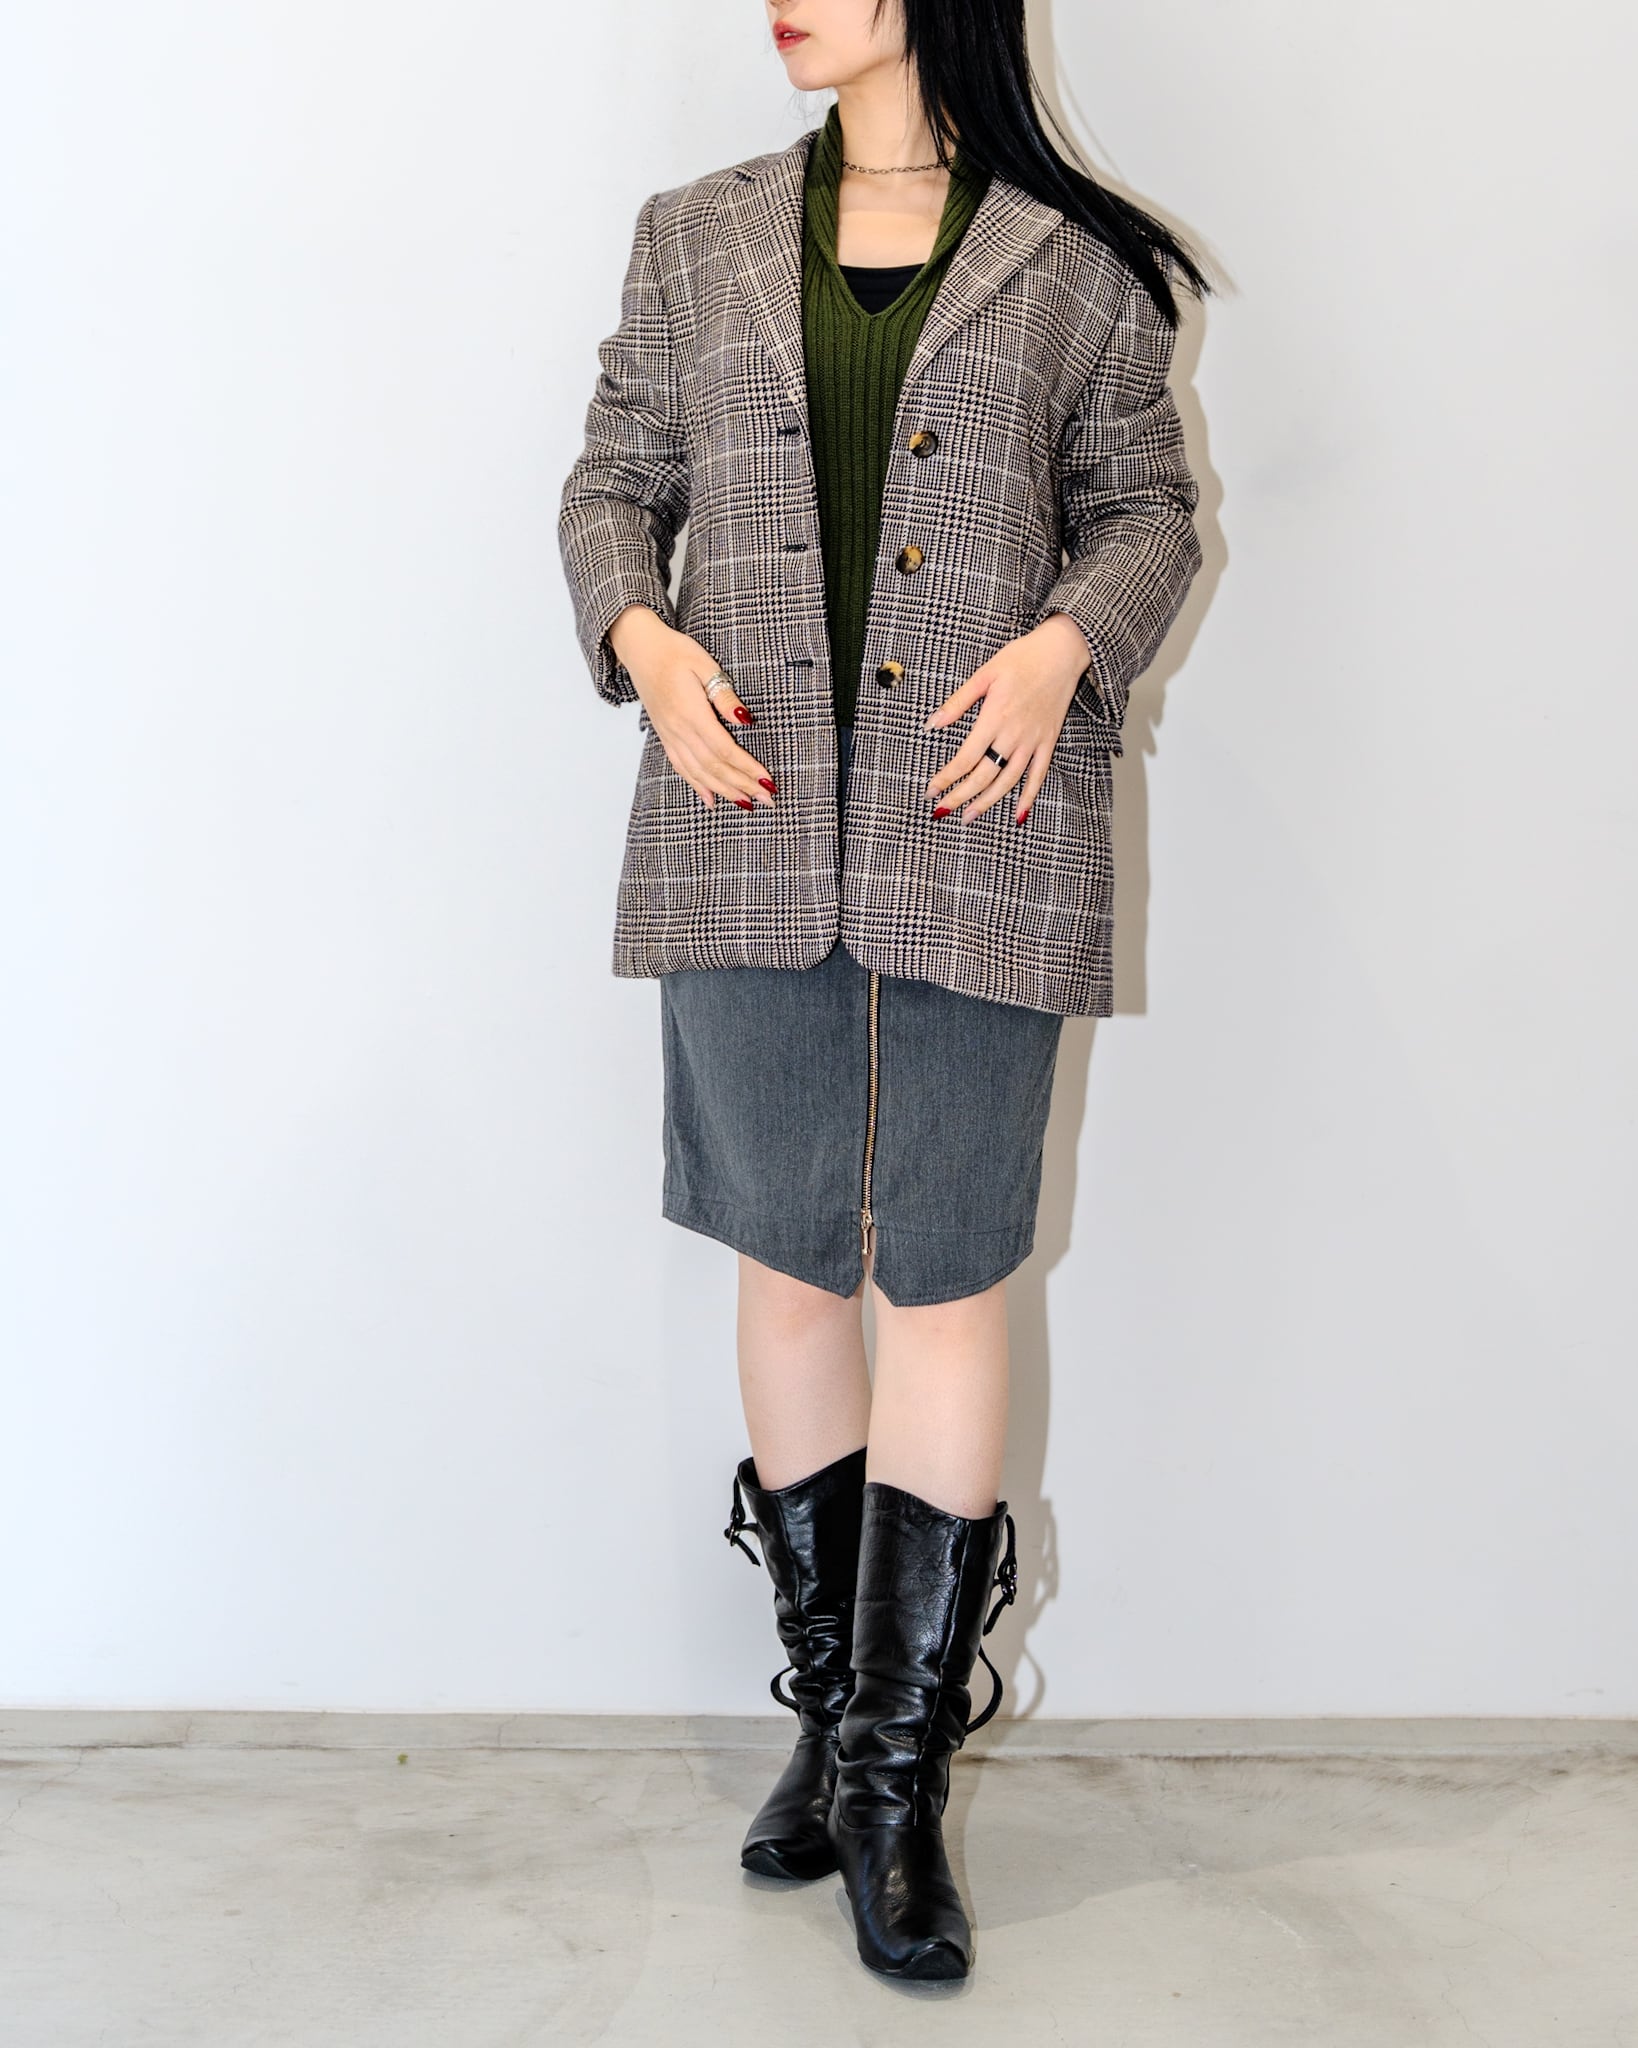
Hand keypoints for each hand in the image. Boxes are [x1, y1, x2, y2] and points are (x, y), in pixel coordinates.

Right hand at [607, 604, 775, 811]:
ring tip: (747, 802)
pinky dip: (698, 786)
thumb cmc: (674, 652)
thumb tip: (745, 719)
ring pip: (699, 772)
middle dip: (742, 785)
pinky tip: (711, 800)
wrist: (640, 650)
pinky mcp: (665, 736)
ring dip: (724, 790)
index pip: (724, 749)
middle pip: (714, 767)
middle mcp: (679, 730)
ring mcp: (670, 736)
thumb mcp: (704, 664)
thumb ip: (724, 695)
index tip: (767, 781)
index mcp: (691, 713)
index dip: (747, 768)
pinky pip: (682, 767)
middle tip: (767, 800)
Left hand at [921, 613, 1093, 823]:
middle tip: (942, 811)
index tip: (931, 791)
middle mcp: (1013, 734)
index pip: (965, 758)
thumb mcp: (984, 674)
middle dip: (960, 796)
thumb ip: (958, 702)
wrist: (1062, 652)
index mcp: (994, 717)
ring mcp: (1033, 741)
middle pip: (983, 775)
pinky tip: (1018, 814)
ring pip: (1008, 781)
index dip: (946, 778)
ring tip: (969, 816)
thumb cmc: (1022, 658)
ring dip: (987, 802)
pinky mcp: (1048, 741)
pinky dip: (1028, 796)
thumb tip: (932, 724)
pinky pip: (1038, 775)